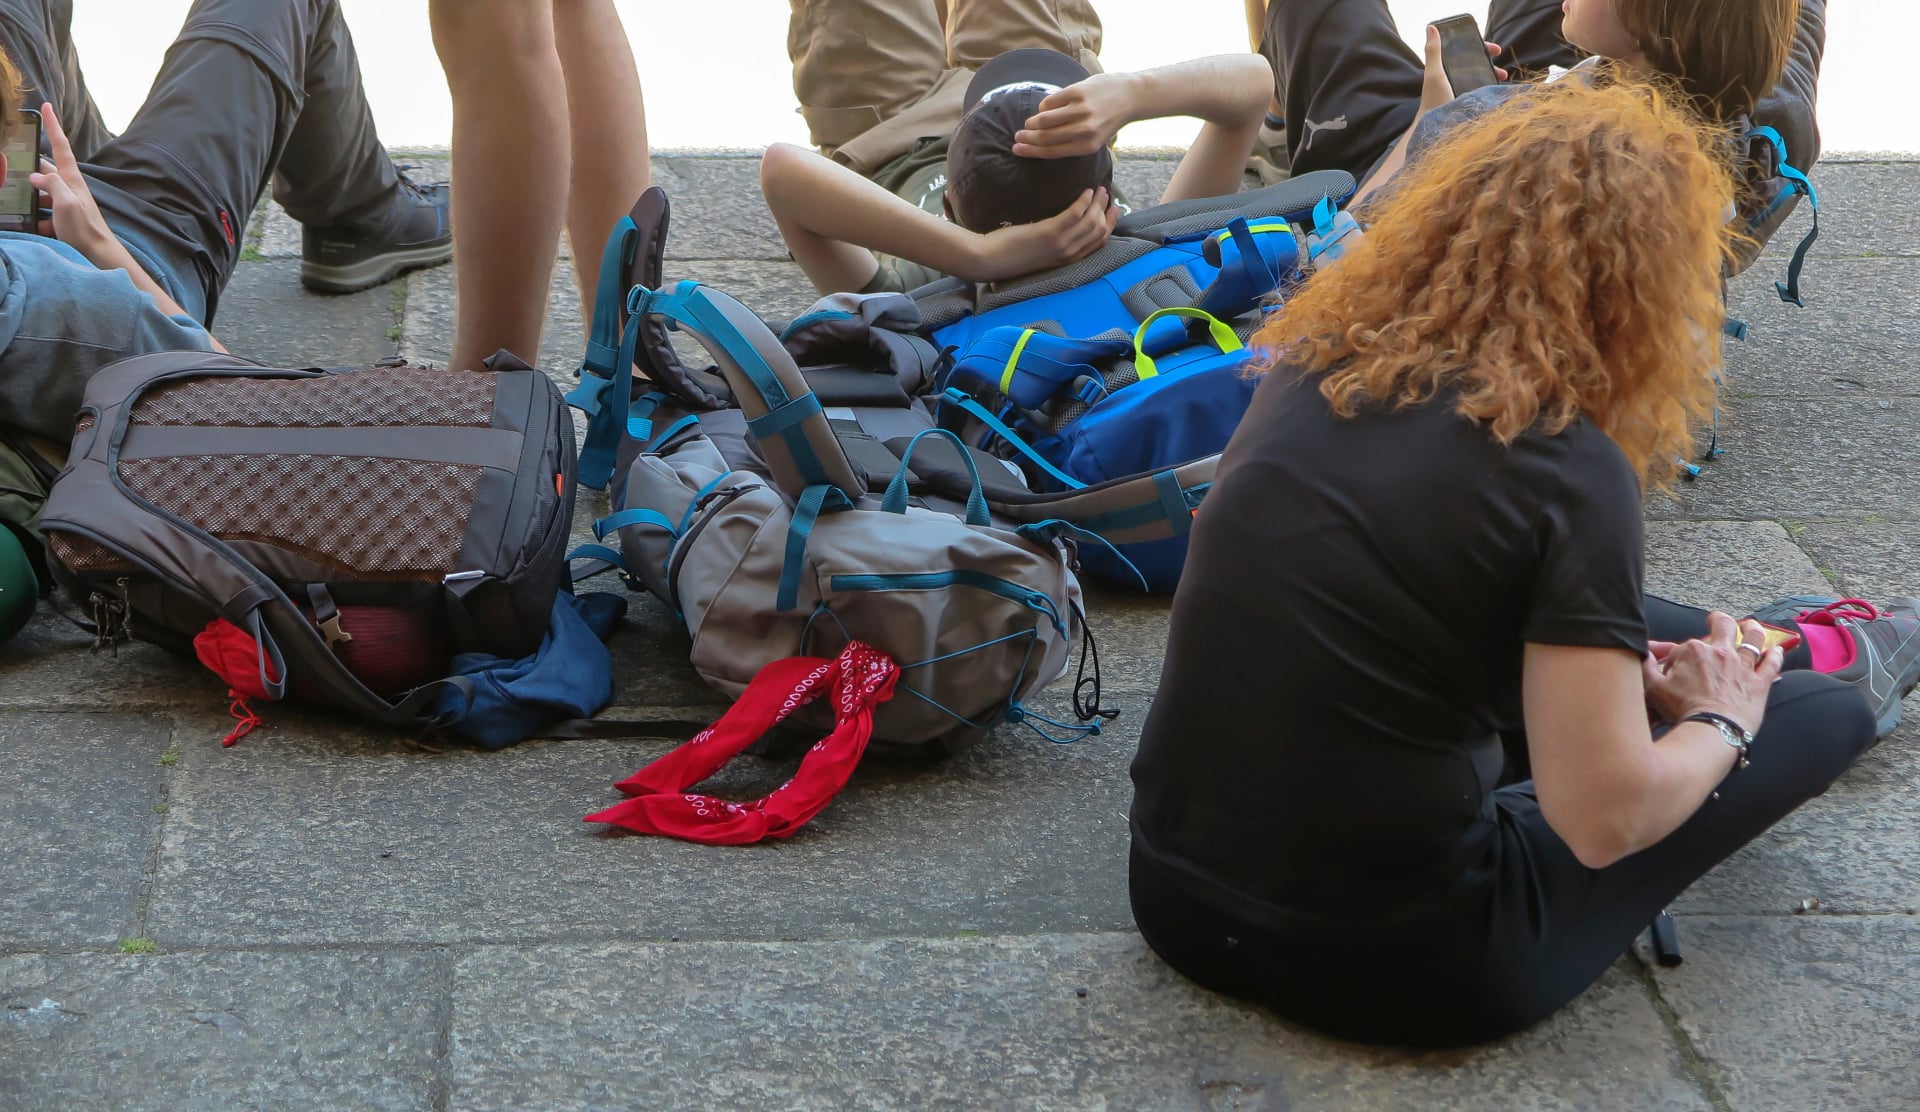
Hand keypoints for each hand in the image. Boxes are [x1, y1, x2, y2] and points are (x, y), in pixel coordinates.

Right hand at [28, 102, 121, 264]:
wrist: (97, 255)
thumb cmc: (84, 229)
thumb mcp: (66, 202)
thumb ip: (51, 184)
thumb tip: (35, 175)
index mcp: (71, 179)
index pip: (60, 147)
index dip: (53, 126)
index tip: (46, 107)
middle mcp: (68, 188)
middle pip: (43, 171)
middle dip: (27, 170)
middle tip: (11, 169)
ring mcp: (64, 204)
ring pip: (38, 194)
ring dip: (26, 198)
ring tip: (12, 199)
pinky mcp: (60, 220)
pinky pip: (41, 214)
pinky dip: (32, 218)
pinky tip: (23, 223)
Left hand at [965, 187, 1118, 281]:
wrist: (989, 260)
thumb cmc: (1010, 255)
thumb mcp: (1039, 252)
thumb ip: (1054, 243)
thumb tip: (1062, 227)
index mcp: (1068, 260)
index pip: (1098, 242)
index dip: (1109, 225)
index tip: (1113, 210)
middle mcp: (1068, 254)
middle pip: (1099, 231)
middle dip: (1106, 210)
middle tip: (1106, 193)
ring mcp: (1060, 245)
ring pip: (1090, 222)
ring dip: (1097, 203)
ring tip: (1099, 189)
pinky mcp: (1049, 234)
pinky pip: (1074, 215)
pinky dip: (1083, 202)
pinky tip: (1086, 191)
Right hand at [1012, 73, 1135, 158]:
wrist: (1131, 96)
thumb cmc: (1110, 118)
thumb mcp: (1096, 138)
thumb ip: (1073, 142)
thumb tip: (1042, 143)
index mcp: (1087, 146)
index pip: (1051, 151)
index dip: (1031, 152)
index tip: (1017, 150)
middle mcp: (1084, 130)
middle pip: (1045, 137)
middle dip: (1027, 138)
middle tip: (1017, 137)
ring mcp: (1080, 110)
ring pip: (1045, 119)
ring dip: (1032, 122)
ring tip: (1028, 124)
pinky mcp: (1077, 93)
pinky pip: (1051, 102)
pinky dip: (1043, 106)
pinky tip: (1043, 108)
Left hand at [1419, 25, 1507, 114]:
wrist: (1437, 129)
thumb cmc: (1434, 100)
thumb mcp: (1434, 73)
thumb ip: (1434, 52)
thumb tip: (1431, 27)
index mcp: (1448, 69)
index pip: (1467, 53)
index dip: (1482, 48)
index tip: (1495, 49)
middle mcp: (1456, 78)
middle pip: (1477, 65)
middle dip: (1491, 62)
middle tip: (1501, 64)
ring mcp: (1463, 91)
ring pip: (1482, 77)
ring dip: (1494, 74)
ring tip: (1502, 76)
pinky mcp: (1469, 103)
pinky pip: (1484, 92)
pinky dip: (1492, 89)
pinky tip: (1499, 90)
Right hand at [1642, 611, 1781, 735]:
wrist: (1712, 729)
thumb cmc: (1682, 710)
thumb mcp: (1652, 687)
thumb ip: (1646, 667)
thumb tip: (1643, 653)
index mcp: (1693, 650)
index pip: (1684, 647)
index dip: (1678, 658)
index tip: (1675, 672)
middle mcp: (1720, 652)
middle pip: (1724, 626)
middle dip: (1720, 620)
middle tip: (1717, 620)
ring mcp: (1742, 665)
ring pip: (1753, 638)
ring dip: (1753, 629)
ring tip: (1752, 625)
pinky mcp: (1760, 682)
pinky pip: (1772, 663)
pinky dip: (1776, 655)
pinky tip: (1778, 649)